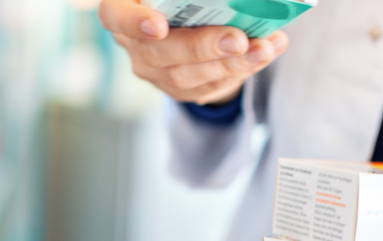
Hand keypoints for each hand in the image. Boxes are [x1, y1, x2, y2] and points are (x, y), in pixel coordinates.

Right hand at [98, 0, 287, 104]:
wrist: (188, 20)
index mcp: (121, 9)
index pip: (114, 16)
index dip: (133, 23)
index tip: (159, 26)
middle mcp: (133, 44)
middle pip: (161, 52)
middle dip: (203, 47)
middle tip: (238, 39)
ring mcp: (155, 72)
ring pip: (189, 76)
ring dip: (233, 63)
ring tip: (265, 47)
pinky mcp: (180, 89)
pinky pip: (210, 86)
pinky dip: (243, 69)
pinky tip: (267, 51)